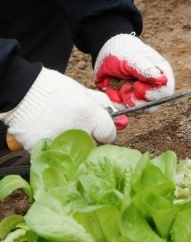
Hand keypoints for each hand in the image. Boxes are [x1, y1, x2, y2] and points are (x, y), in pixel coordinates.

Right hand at [0, 68, 118, 146]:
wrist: (23, 93)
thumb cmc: (55, 90)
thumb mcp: (83, 92)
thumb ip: (102, 103)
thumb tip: (116, 112)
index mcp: (91, 117)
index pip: (110, 135)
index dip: (106, 131)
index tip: (101, 128)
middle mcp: (77, 133)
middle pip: (92, 146)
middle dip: (90, 138)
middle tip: (80, 128)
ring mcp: (60, 144)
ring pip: (74, 152)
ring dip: (71, 144)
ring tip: (62, 129)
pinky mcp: (43, 150)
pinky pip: (54, 152)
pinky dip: (54, 145)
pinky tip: (49, 133)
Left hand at [94, 34, 174, 107]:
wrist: (105, 51)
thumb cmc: (124, 51)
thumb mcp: (134, 58)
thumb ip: (146, 69)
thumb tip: (162, 80)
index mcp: (161, 76)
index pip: (164, 93)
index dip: (150, 93)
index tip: (137, 85)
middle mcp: (153, 89)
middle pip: (149, 107)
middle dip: (133, 98)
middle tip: (125, 84)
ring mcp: (139, 97)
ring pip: (134, 110)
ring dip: (121, 97)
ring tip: (117, 82)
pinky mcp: (125, 101)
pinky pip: (120, 110)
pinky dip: (113, 100)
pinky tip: (111, 87)